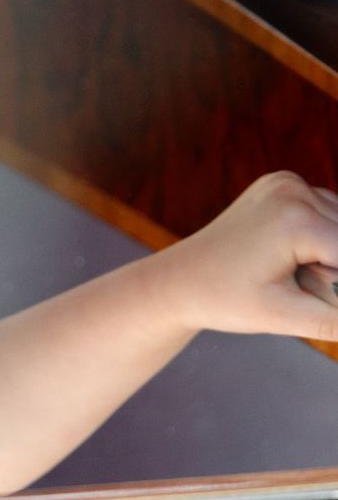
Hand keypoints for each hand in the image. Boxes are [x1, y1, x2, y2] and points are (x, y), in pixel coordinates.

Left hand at [145, 171, 337, 341]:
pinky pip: (327, 211)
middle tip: (302, 285)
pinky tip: (297, 260)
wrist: (177, 280)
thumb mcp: (287, 317)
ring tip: (299, 278)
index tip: (322, 292)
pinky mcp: (282, 184)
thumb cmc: (224, 301)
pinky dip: (326, 237)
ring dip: (335, 254)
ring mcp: (286, 182)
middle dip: (336, 272)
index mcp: (295, 220)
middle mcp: (292, 190)